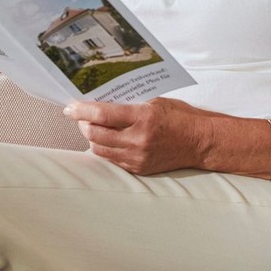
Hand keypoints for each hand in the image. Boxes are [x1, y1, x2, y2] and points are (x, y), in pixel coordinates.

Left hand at [62, 98, 211, 174]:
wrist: (200, 142)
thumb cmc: (179, 116)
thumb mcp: (154, 102)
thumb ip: (128, 105)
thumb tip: (101, 102)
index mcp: (142, 117)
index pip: (102, 114)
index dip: (81, 110)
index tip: (70, 107)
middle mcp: (138, 139)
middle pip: (95, 134)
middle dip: (82, 124)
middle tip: (79, 116)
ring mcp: (138, 157)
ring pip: (99, 150)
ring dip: (91, 138)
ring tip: (91, 127)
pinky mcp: (139, 169)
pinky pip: (112, 160)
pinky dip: (104, 149)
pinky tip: (105, 140)